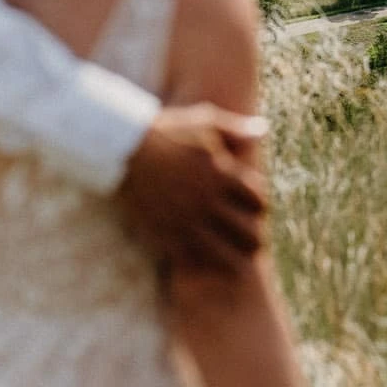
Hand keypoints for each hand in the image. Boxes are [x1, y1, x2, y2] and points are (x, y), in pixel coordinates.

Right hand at [116, 103, 268, 271]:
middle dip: (254, 237)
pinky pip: (192, 260)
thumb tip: (263, 129)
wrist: (123, 149)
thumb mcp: (204, 122)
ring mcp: (187, 221)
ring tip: (238, 263)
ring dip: (234, 258)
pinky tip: (203, 262)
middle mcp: (209, 202)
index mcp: (223, 175)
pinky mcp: (165, 234)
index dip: (259, 206)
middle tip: (252, 240)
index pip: (257, 201)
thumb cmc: (166, 132)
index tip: (255, 209)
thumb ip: (236, 130)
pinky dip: (201, 263)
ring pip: (225, 254)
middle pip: (248, 232)